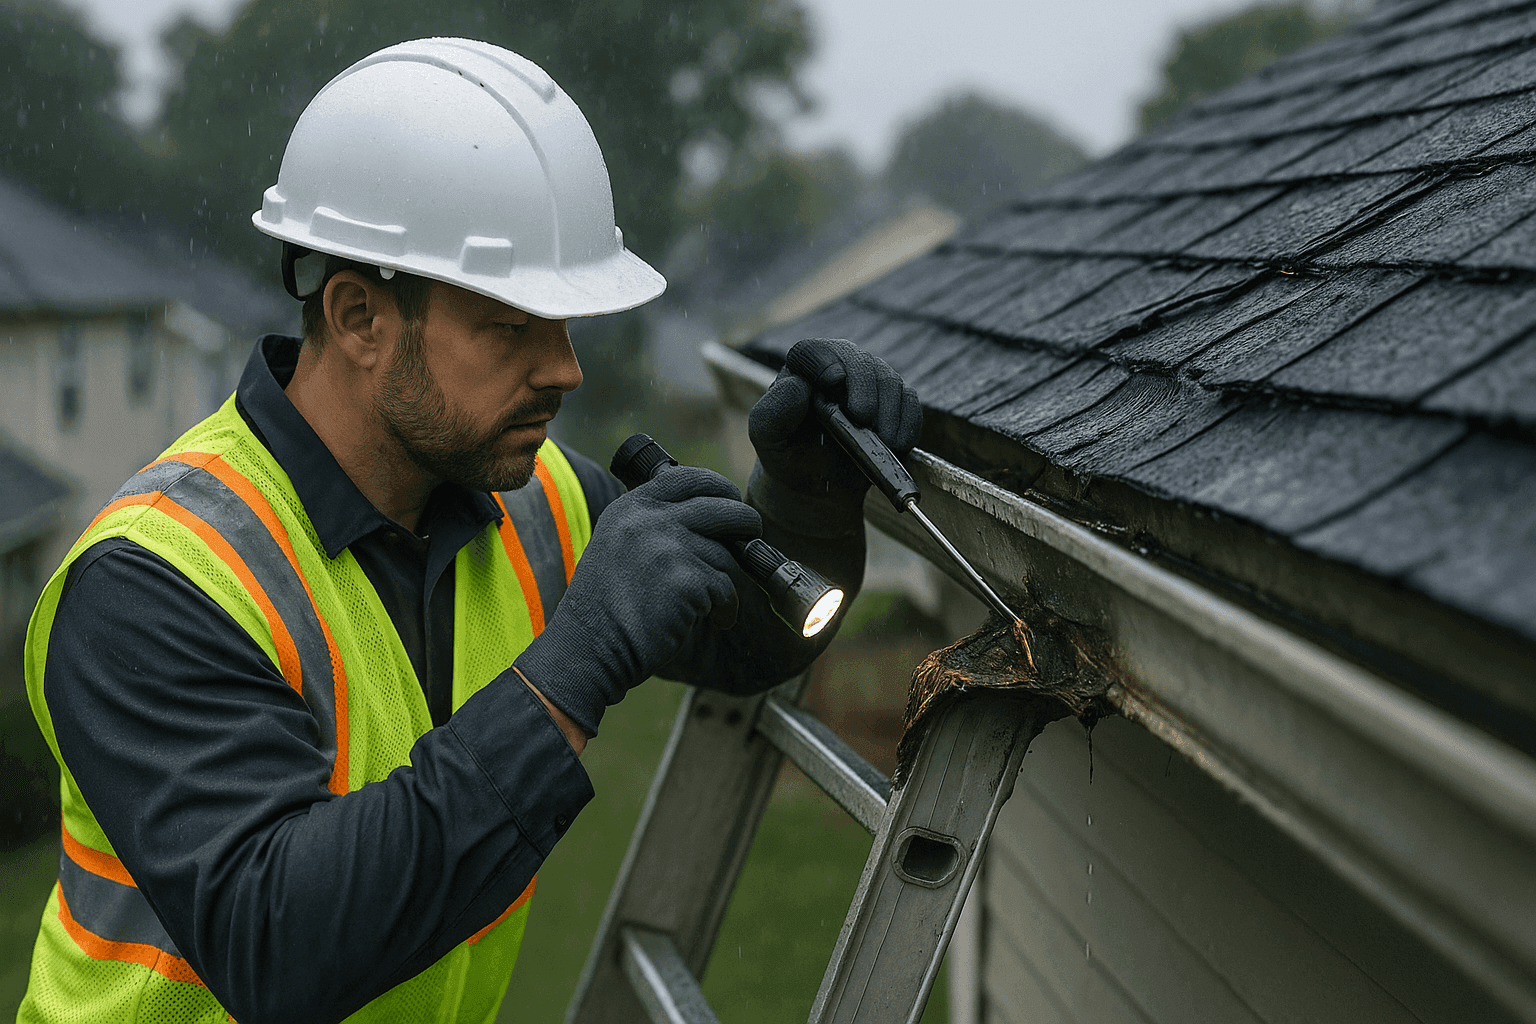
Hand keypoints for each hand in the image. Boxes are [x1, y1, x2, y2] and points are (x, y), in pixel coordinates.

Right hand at [513, 466, 760, 735]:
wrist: (588, 648)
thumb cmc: (607, 607)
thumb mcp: (618, 545)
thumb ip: (654, 525)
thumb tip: (715, 516)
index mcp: (631, 507)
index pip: (688, 479)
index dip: (719, 487)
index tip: (733, 500)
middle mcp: (650, 519)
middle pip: (723, 508)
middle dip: (747, 523)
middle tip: (752, 538)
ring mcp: (669, 547)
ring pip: (727, 556)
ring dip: (727, 582)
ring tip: (714, 604)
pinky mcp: (686, 580)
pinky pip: (726, 588)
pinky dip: (726, 608)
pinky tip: (715, 619)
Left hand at [748, 338, 921, 528]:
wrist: (817, 484)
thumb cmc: (788, 455)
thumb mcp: (768, 438)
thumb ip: (773, 412)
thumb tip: (798, 385)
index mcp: (803, 370)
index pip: (812, 352)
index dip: (824, 360)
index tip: (833, 382)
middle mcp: (839, 368)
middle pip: (857, 360)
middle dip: (864, 386)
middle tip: (862, 417)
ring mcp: (870, 383)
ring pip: (888, 379)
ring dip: (888, 409)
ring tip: (881, 439)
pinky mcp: (894, 403)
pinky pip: (910, 401)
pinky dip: (907, 422)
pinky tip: (897, 443)